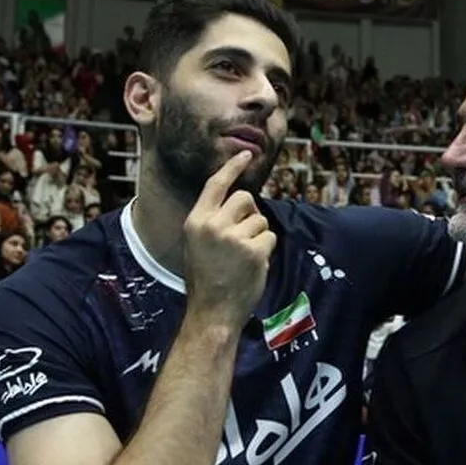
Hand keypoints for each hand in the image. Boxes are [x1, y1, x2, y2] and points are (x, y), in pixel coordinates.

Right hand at [183, 151, 276, 326]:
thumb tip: (242, 202)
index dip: (233, 167)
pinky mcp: (253, 250)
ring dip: (258, 236)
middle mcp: (213, 225)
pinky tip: (252, 265)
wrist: (212, 310)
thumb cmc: (206, 278)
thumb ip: (214, 220)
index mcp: (196, 221)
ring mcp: (233, 237)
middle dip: (251, 214)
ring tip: (243, 257)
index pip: (216, 185)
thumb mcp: (197, 243)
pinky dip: (265, 250)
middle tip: (244, 236)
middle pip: (245, 199)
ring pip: (260, 220)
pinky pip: (269, 237)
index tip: (247, 154)